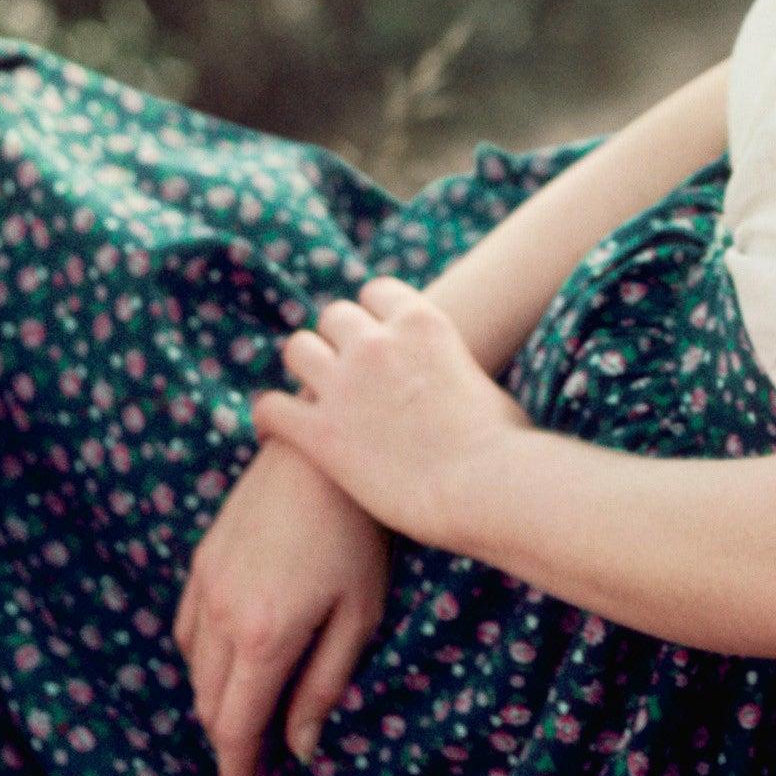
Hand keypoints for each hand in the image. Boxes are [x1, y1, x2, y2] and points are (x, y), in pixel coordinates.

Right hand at [173, 437, 389, 775]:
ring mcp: (204, 585)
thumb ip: (323, 686)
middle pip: (209, 706)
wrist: (323, 453)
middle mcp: (221, 617)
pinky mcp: (201, 559)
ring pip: (194, 670)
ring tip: (248, 718)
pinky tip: (232, 662)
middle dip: (229, 744)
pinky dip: (203, 659)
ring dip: (216, 702)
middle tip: (255, 769)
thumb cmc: (359, 534)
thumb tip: (298, 749)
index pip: (234, 730)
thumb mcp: (359, 615)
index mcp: (263, 639)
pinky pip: (187, 629)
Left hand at [250, 273, 532, 553]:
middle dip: (336, 340)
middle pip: (333, 316)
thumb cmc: (506, 446)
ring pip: (296, 349)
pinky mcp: (320, 432)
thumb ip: (456, 368)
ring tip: (308, 394)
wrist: (489, 485)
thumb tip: (462, 385)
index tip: (375, 337)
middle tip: (342, 372)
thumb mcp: (485, 383)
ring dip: (303, 368)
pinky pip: (271, 408)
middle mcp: (377, 342)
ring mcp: (344, 384)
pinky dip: (269, 416)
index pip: (376, 291)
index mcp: (423, 322)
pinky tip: (274, 429)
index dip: (372, 315)